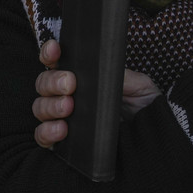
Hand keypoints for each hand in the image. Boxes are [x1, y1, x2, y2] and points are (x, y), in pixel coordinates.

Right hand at [33, 40, 160, 147]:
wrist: (151, 139)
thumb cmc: (144, 108)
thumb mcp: (140, 86)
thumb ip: (122, 75)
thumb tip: (103, 68)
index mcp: (83, 76)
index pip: (58, 60)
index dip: (50, 52)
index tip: (55, 51)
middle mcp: (68, 94)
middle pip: (44, 83)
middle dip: (53, 81)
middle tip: (70, 84)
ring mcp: (63, 118)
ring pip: (40, 107)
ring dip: (50, 106)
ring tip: (68, 108)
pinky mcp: (62, 142)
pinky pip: (42, 136)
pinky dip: (46, 132)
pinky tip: (61, 130)